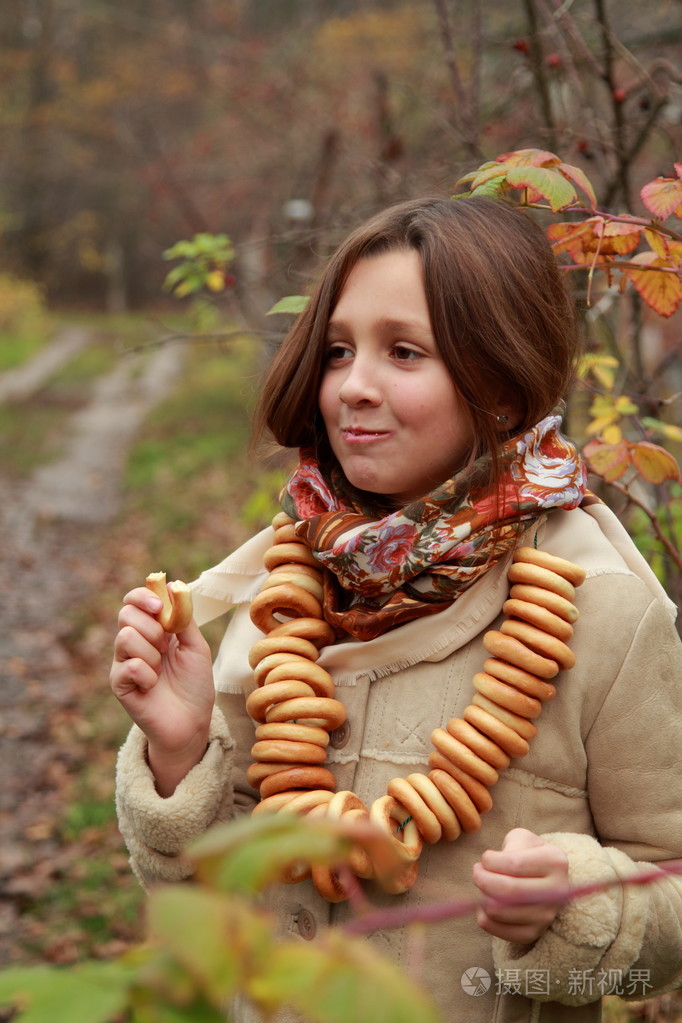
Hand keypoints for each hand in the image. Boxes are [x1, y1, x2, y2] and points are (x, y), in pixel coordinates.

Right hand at [110, 585, 214, 794]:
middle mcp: (133, 643)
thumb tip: (172, 586)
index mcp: (151, 630)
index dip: (143, 597)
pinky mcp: (119, 684)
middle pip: (126, 614)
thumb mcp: (196, 646)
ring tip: (161, 669)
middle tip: (166, 647)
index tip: (160, 607)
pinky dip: (147, 674)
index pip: (134, 601)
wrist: (192, 721)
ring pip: (125, 637)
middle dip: (152, 627)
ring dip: (152, 653)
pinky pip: (128, 666)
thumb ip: (183, 618)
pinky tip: (153, 686)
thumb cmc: (195, 685)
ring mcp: (123, 662)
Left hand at [472, 827, 568, 944]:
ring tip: (483, 885)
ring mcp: (546, 917)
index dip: (491, 861)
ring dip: (481, 896)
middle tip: (477, 872)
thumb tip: (490, 868)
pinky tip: (486, 903)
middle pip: (508, 890)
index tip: (485, 858)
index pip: (514, 864)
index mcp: (555, 862)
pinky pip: (497, 930)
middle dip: (482, 879)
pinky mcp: (533, 934)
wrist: (544, 879)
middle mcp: (556, 892)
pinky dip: (483, 916)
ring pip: (499, 911)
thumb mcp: (522, 839)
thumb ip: (508, 846)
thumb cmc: (528, 854)